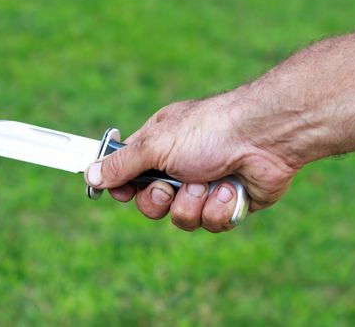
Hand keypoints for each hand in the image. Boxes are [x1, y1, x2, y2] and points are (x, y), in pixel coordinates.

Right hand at [85, 91, 297, 232]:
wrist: (264, 138)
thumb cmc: (209, 131)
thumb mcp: (156, 144)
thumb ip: (122, 163)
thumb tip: (90, 176)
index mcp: (160, 146)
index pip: (129, 174)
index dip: (124, 188)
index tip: (122, 192)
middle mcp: (180, 167)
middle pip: (152, 204)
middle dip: (159, 201)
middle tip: (169, 188)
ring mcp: (205, 187)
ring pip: (181, 219)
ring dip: (193, 204)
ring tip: (209, 183)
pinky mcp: (227, 204)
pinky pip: (210, 224)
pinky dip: (218, 208)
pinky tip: (230, 188)